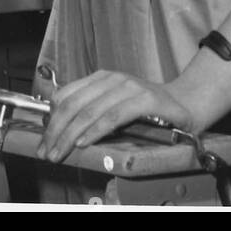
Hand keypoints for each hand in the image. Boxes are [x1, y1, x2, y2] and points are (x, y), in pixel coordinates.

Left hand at [37, 70, 195, 163]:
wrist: (187, 103)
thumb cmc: (150, 110)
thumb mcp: (116, 105)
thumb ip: (94, 110)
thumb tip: (63, 129)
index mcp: (102, 79)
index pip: (67, 96)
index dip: (51, 119)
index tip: (44, 140)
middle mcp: (112, 79)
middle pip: (73, 104)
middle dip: (56, 131)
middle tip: (47, 152)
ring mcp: (128, 87)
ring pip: (89, 111)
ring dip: (70, 135)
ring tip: (60, 152)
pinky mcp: (144, 99)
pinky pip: (113, 116)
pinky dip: (95, 130)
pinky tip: (83, 142)